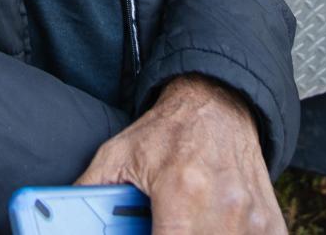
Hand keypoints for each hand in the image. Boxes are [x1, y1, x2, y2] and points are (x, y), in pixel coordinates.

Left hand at [74, 74, 283, 234]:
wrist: (220, 103)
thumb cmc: (168, 132)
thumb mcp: (117, 155)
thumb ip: (87, 193)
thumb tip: (54, 222)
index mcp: (183, 192)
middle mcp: (224, 208)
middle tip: (163, 225)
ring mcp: (252, 219)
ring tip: (182, 223)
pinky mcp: (271, 224)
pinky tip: (210, 227)